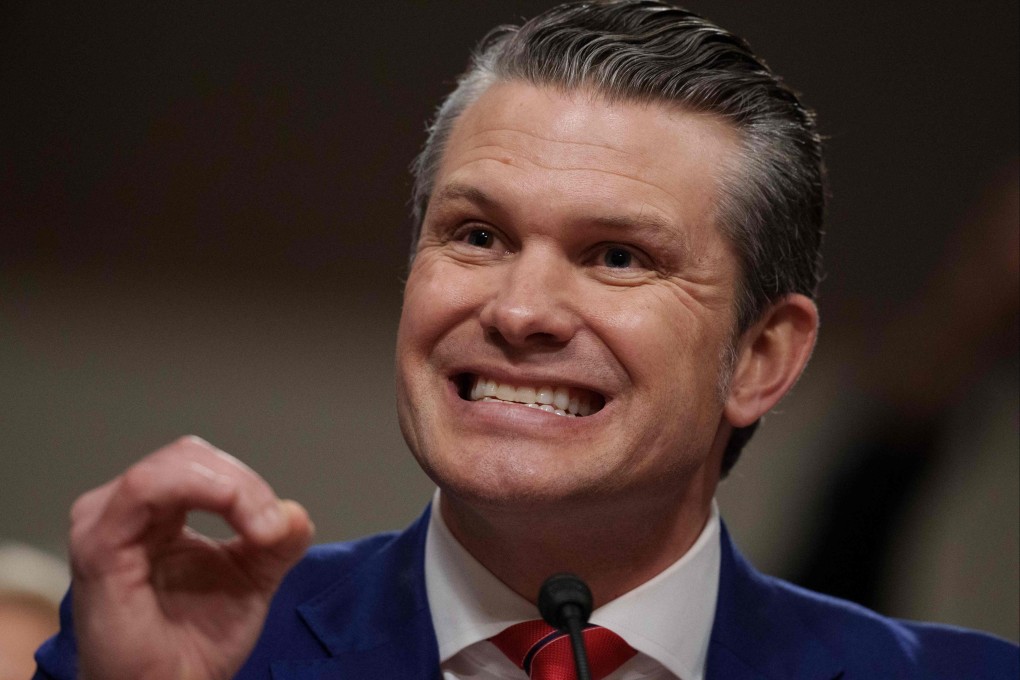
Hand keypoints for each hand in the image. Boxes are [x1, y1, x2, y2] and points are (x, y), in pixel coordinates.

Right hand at [69, 436, 313, 679]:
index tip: (280, 527)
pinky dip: (201, 491)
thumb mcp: (253, 578)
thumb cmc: (195, 642)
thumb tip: (294, 513)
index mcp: (156, 514)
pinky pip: (145, 489)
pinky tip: (238, 519)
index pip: (202, 466)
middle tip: (271, 530)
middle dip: (243, 486)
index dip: (247, 484)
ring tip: (260, 530)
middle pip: (190, 457)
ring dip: (231, 488)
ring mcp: (105, 523)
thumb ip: (278, 541)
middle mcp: (125, 512)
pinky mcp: (99, 545)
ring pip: (173, 466)